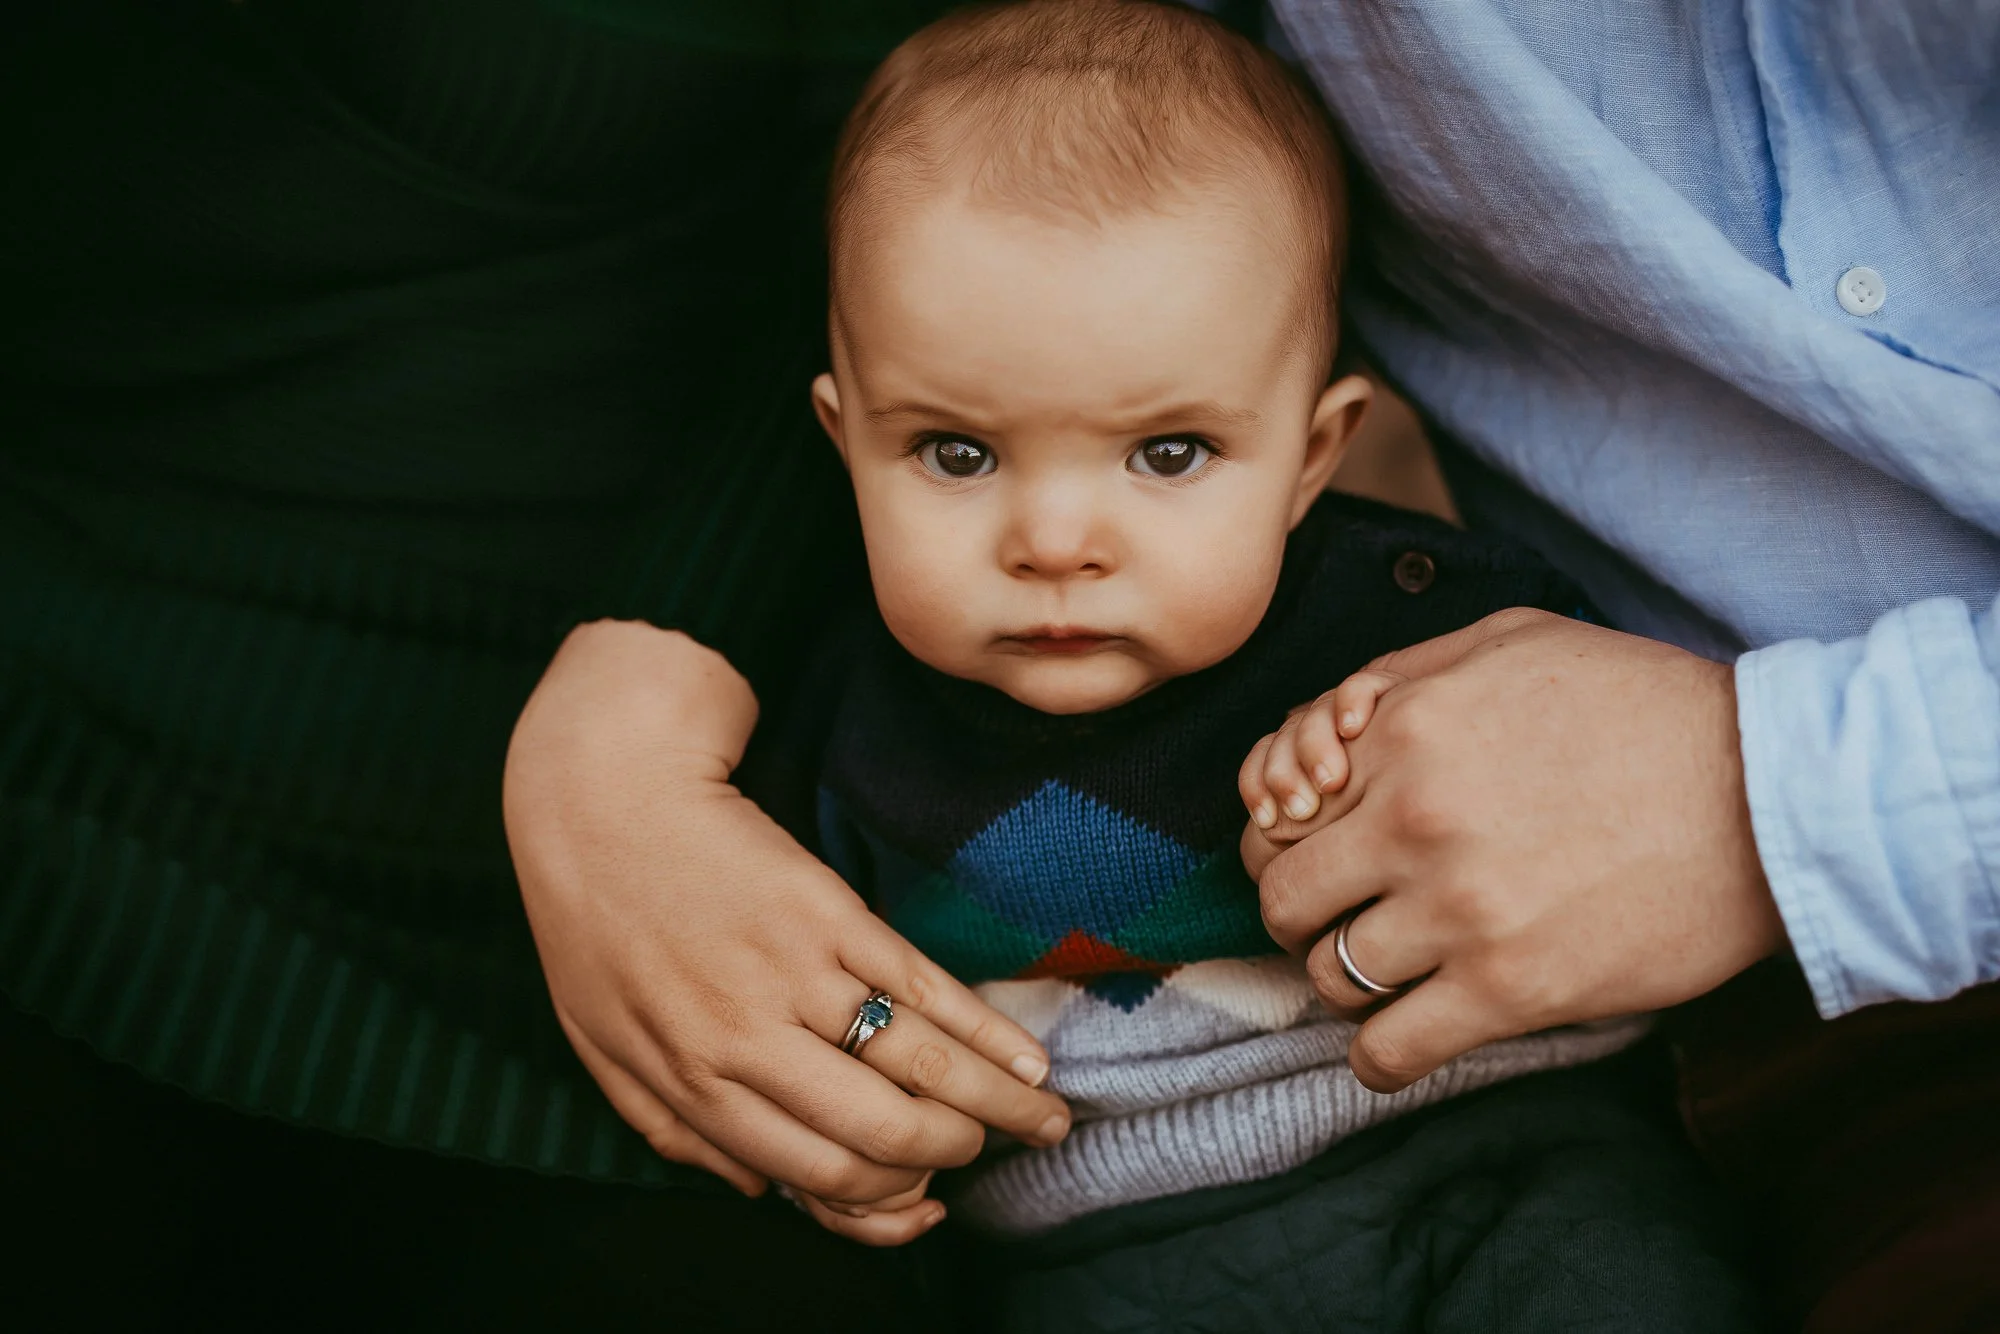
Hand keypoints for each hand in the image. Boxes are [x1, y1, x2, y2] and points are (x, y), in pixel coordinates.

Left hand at [505, 621, 1069, 1246]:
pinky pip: (923, 986)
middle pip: (883, 1133)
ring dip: (996, 1102)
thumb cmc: (594, 920)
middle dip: (953, 1155)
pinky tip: (1026, 1054)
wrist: (602, 794)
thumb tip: (755, 1191)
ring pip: (919, 1066)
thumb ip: (670, 1127)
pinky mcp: (831, 913)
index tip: (926, 1199)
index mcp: (694, 1085)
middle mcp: (751, 1043)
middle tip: (988, 1152)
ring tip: (1044, 1116)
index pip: (818, 1175)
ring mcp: (797, 975)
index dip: (887, 1200)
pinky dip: (986, 1029)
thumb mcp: (602, 1043)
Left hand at [1240, 609, 1786, 1092]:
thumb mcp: (1510, 641)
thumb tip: (1327, 731)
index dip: (1283, 841)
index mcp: (1399, 732)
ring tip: (1389, 971)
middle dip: (1300, 912)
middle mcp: (1411, 820)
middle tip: (1342, 916)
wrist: (1768, 791)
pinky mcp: (1512, 989)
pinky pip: (1391, 1050)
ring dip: (1347, 981)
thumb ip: (1402, 676)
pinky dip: (1378, 1059)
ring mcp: (1458, 910)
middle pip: (1283, 897)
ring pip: (1329, 976)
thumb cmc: (1641, 707)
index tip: (1318, 856)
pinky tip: (1400, 1040)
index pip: (1269, 812)